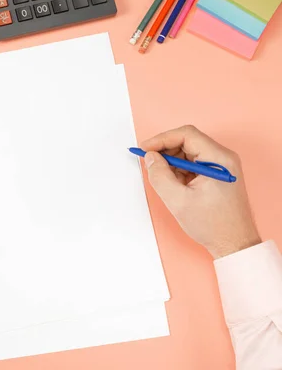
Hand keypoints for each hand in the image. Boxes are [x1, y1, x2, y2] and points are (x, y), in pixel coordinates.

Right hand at [140, 125, 260, 258]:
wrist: (234, 244)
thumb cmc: (213, 225)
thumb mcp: (178, 200)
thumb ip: (159, 175)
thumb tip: (150, 158)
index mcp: (218, 159)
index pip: (186, 135)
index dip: (162, 139)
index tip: (145, 149)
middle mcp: (223, 158)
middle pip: (188, 141)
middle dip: (166, 151)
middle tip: (150, 164)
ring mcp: (221, 166)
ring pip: (189, 152)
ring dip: (172, 162)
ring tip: (164, 179)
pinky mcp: (217, 174)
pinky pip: (193, 163)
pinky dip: (179, 170)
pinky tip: (174, 185)